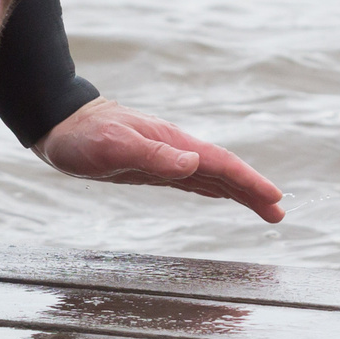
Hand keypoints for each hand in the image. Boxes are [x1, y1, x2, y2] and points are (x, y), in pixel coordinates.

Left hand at [34, 98, 284, 223]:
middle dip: (253, 191)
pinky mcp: (154, 168)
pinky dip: (214, 188)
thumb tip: (194, 163)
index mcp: (173, 144)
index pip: (221, 164)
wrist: (61, 124)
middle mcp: (176, 150)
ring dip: (239, 192)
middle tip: (279, 214)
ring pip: (212, 176)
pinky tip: (223, 194)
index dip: (249, 181)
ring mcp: (166, 158)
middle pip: (224, 172)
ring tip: (265, 209)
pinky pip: (193, 180)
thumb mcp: (114, 147)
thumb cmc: (84, 136)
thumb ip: (153, 156)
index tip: (273, 198)